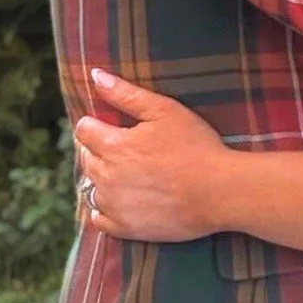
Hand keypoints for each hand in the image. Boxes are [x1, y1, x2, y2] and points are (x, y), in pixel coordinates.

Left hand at [71, 68, 229, 242]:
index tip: (112, 126)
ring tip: (129, 175)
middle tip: (129, 149)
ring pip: (90, 188)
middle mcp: (105, 176)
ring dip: (103, 180)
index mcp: (113, 145)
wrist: (218, 191)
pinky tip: (124, 201)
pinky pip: (98, 219)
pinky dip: (104, 210)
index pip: (84, 131)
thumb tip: (95, 75)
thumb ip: (127, 94)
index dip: (96, 125)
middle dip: (100, 151)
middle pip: (86, 159)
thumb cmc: (197, 146)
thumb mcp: (166, 111)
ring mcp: (112, 204)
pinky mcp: (123, 227)